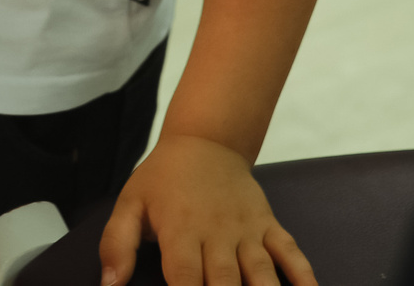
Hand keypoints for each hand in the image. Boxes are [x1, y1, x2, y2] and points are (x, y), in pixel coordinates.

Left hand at [100, 137, 313, 285]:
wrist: (205, 140)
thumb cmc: (162, 179)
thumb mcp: (130, 204)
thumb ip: (116, 244)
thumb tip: (109, 284)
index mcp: (180, 231)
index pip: (184, 279)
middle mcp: (216, 233)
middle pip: (225, 284)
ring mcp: (247, 230)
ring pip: (261, 273)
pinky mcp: (268, 225)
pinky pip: (290, 252)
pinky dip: (304, 276)